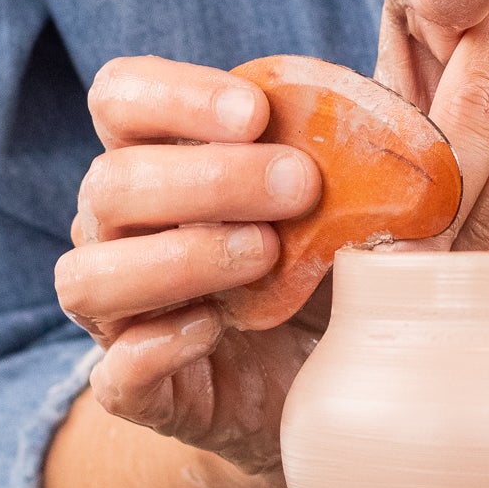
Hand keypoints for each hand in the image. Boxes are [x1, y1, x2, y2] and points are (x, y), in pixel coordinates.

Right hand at [54, 55, 323, 475]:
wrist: (330, 387)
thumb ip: (351, 167)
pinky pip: (114, 373)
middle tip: (302, 186)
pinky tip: (214, 328)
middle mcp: (118, 234)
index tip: (256, 111)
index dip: (173, 95)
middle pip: (111, 184)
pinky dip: (157, 348)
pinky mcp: (139, 392)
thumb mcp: (344, 210)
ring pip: (89, 277)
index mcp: (157, 163)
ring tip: (265, 255)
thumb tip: (399, 156)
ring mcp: (119, 316)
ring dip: (179, 257)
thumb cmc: (327, 274)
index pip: (120, 99)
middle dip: (208, 178)